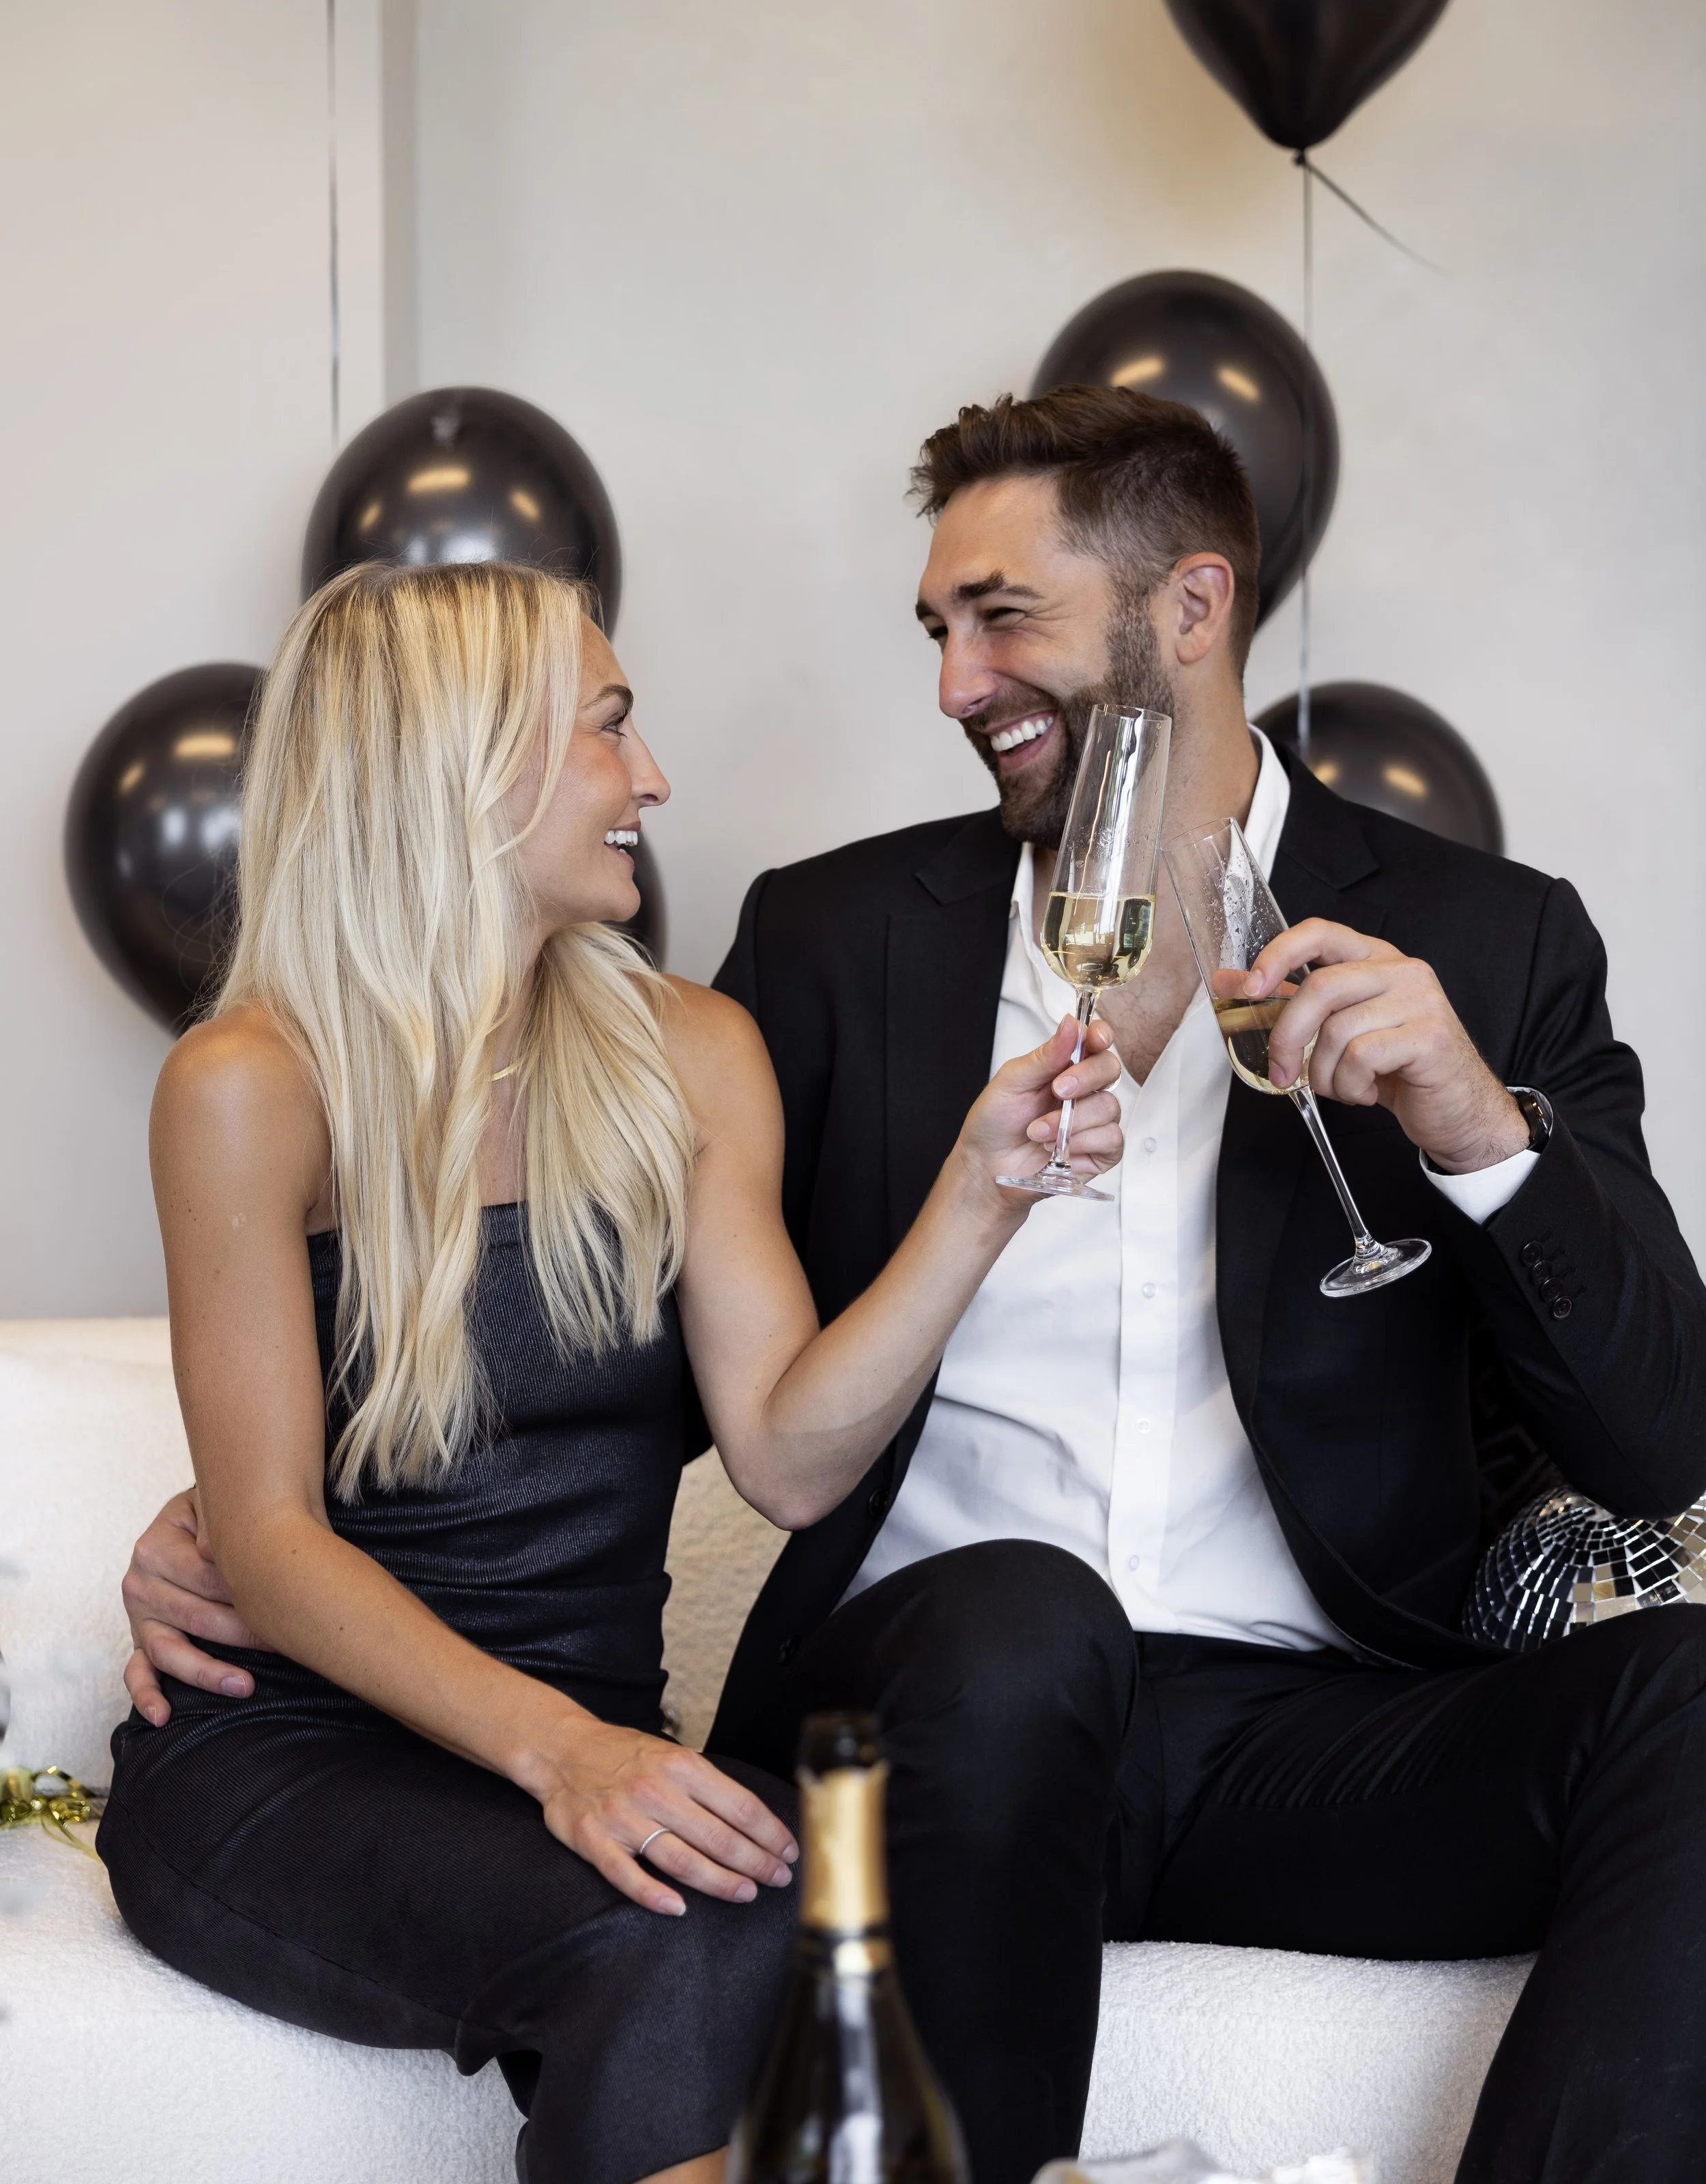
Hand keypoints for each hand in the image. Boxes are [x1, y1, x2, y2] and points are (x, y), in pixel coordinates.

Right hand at [121, 1488, 271, 1725]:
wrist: (198, 1521)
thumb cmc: (217, 1517)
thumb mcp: (216, 1506)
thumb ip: (218, 1524)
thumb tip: (219, 1553)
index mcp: (155, 1545)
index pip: (208, 1576)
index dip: (250, 1591)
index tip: (287, 1604)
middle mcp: (139, 1582)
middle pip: (196, 1616)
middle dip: (244, 1632)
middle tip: (284, 1643)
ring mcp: (138, 1615)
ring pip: (170, 1651)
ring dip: (208, 1670)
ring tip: (244, 1685)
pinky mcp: (141, 1641)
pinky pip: (137, 1672)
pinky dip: (147, 1695)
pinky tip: (164, 1714)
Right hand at [526, 1714, 798, 1917]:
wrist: (561, 1748)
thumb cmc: (624, 1754)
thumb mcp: (671, 1754)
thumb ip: (706, 1785)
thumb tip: (752, 1820)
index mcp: (682, 1766)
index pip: (740, 1806)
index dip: (770, 1834)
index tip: (789, 1852)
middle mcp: (656, 1791)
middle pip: (719, 1837)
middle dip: (757, 1862)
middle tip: (779, 1879)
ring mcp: (623, 1817)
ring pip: (682, 1860)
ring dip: (720, 1882)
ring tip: (746, 1893)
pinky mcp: (593, 1839)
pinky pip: (627, 1875)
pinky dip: (654, 1895)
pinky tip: (678, 1908)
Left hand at [958, 1016, 1123, 1201]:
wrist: (987, 1166)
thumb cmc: (995, 1122)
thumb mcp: (1012, 1081)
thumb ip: (1045, 1055)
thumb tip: (1071, 1024)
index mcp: (1064, 1066)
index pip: (1096, 1042)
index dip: (1101, 1035)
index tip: (1095, 1039)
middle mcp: (1084, 1090)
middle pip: (1109, 1069)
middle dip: (1085, 1078)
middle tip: (1058, 1090)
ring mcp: (1094, 1120)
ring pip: (1109, 1107)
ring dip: (1071, 1121)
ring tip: (1038, 1132)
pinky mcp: (1099, 1151)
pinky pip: (1111, 1140)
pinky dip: (1082, 1143)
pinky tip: (1059, 1150)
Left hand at [1248, 919, 1530, 1173]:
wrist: (1457, 1111)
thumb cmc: (1397, 1069)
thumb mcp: (1339, 1031)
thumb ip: (1291, 1002)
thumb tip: (1232, 982)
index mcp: (1375, 959)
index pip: (1320, 932)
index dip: (1279, 954)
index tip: (1250, 987)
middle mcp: (1401, 970)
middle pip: (1321, 987)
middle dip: (1288, 1037)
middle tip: (1282, 1072)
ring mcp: (1420, 1000)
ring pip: (1339, 1030)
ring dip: (1324, 1073)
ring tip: (1343, 1086)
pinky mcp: (1430, 1036)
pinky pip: (1362, 1056)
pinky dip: (1350, 1085)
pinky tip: (1366, 1091)